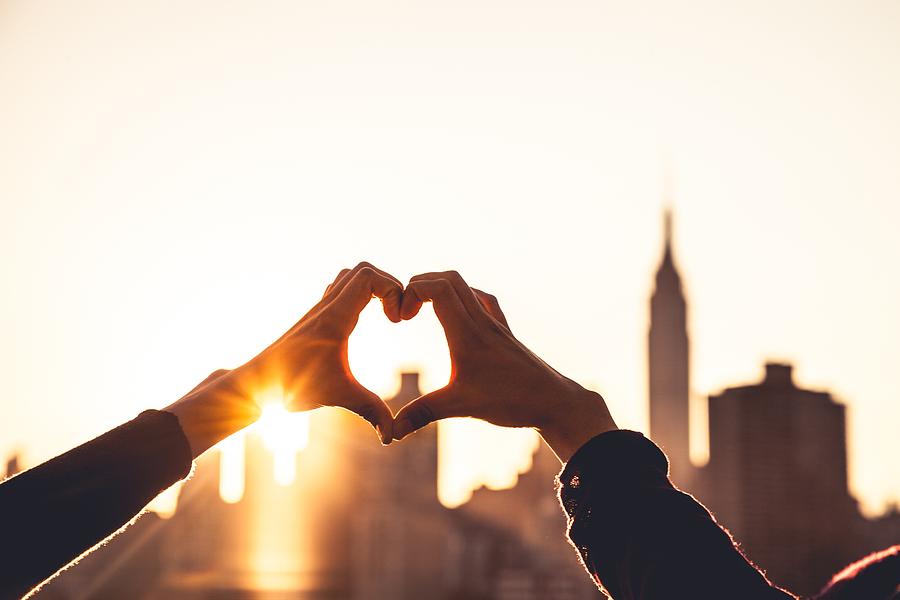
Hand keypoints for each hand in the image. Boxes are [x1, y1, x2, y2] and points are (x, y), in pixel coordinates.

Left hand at [167, 262, 402, 456]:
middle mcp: (326, 307)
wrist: (256, 384)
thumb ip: (371, 412)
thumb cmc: (292, 387)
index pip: (368, 277)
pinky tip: (366, 321)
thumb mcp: (339, 397)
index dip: (392, 290)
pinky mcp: (316, 318)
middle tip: (397, 316)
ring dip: (373, 288)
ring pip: (350, 276)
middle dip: (389, 286)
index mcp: (335, 317)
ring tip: (386, 315)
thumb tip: (392, 436)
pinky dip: (359, 295)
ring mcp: (319, 310)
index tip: (398, 320)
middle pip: (363, 270)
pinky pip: (340, 290)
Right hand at [391, 271, 616, 461]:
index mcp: (467, 332)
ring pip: (466, 287)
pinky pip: (483, 300)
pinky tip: (457, 313)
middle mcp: (482, 321)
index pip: (437, 287)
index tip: (400, 316)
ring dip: (441, 287)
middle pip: (450, 279)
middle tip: (405, 310)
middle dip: (420, 284)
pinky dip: (464, 297)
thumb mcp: (461, 406)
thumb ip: (422, 414)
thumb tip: (390, 432)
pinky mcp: (504, 333)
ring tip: (424, 308)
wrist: (555, 401)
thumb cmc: (512, 400)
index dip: (412, 291)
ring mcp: (496, 324)